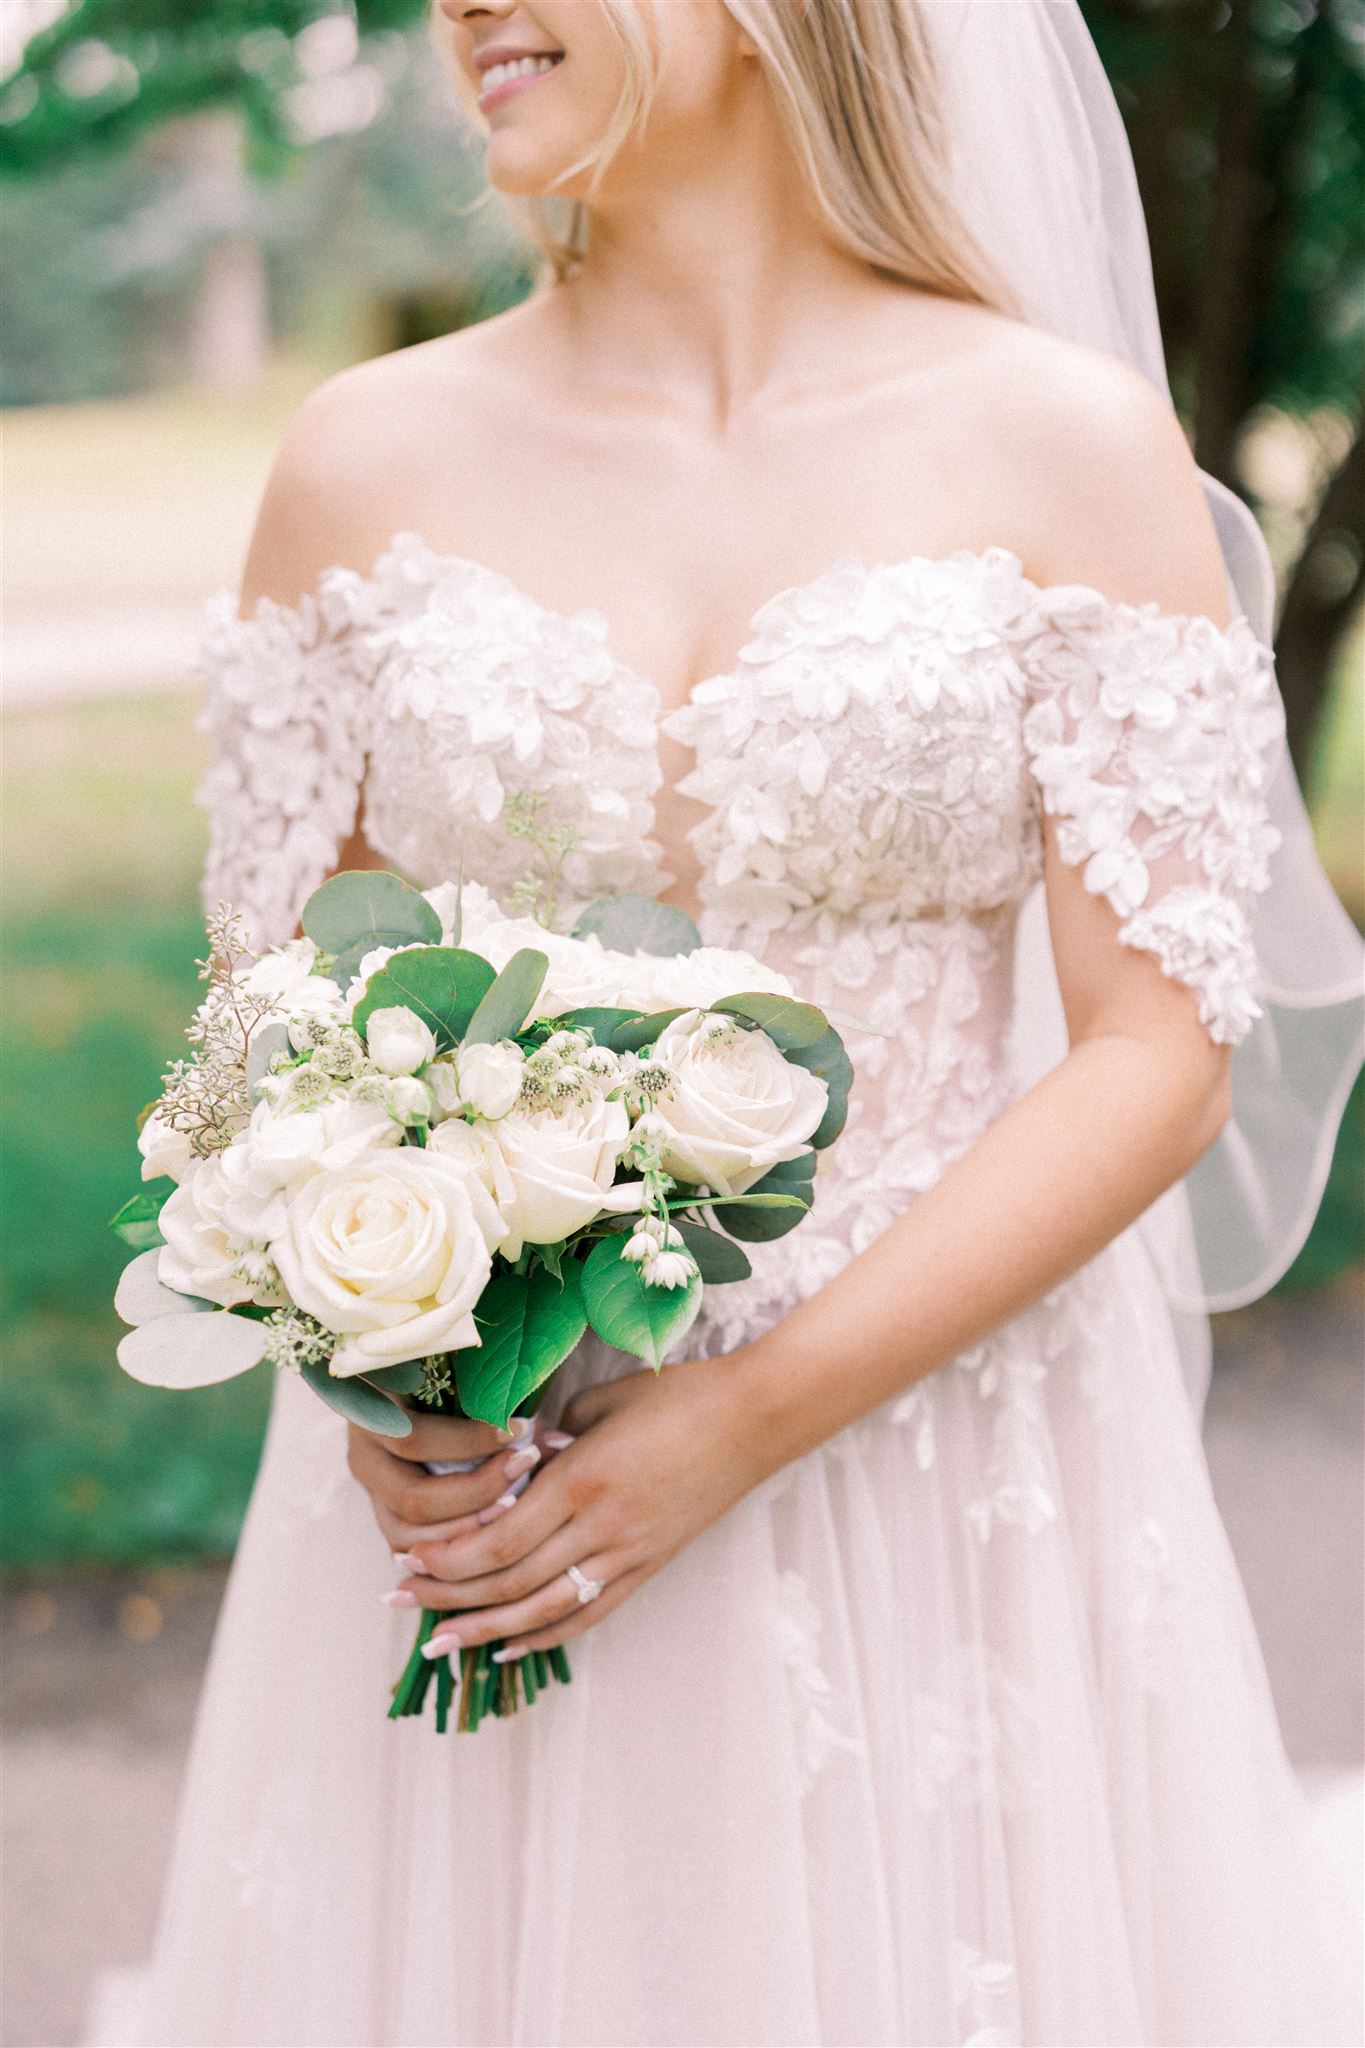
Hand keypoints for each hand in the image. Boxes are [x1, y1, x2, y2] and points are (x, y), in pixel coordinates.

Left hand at [386, 1354, 764, 1659]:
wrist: (754, 1420)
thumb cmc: (679, 1396)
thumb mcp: (603, 1400)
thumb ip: (553, 1433)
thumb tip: (518, 1463)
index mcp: (581, 1477)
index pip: (497, 1537)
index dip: (446, 1557)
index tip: (405, 1560)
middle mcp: (600, 1525)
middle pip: (509, 1579)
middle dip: (447, 1595)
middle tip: (398, 1603)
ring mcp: (627, 1553)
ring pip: (543, 1609)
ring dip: (485, 1629)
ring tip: (439, 1643)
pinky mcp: (648, 1566)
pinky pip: (589, 1613)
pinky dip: (545, 1636)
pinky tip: (508, 1647)